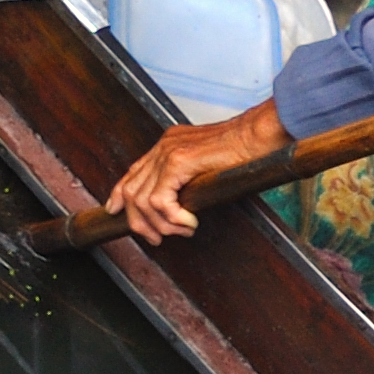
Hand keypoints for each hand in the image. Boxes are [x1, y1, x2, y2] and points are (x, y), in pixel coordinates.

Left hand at [103, 99, 283, 242]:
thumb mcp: (209, 166)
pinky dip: (172, 217)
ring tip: (182, 230)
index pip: (132, 174)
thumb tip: (184, 205)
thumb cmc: (244, 152)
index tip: (115, 211)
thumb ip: (191, 179)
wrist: (258, 134)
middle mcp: (162, 147)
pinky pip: (160, 199)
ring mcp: (168, 152)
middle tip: (157, 238)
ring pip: (142, 199)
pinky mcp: (179, 161)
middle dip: (140, 221)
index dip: (119, 195)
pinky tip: (190, 221)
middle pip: (131, 190)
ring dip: (160, 224)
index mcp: (167, 146)